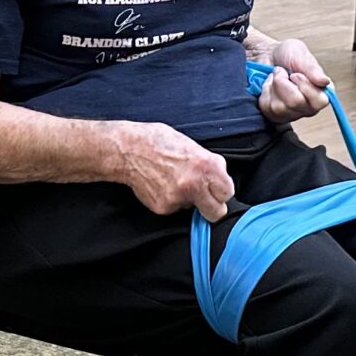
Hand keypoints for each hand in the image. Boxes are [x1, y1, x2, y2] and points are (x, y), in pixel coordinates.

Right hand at [110, 121, 234, 221]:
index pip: (228, 193)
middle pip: (216, 213)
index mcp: (206, 166)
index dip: (221, 190)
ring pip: (192, 209)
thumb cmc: (159, 141)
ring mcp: (178, 199)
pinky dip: (171, 199)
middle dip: (212, 207)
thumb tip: (219, 177)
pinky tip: (162, 185)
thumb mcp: (192, 145)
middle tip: (203, 197)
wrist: (128, 150)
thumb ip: (209, 164)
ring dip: (187, 199)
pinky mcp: (163, 208)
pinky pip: (175, 208)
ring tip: (173, 179)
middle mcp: (194, 184)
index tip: (215, 189)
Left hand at [256, 37, 328, 125]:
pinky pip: (267, 108)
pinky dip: (265, 92)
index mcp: (321, 92)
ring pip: (279, 107)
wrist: (266, 56)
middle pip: (295, 102)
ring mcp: (291, 113)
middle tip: (284, 73)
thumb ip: (312, 68)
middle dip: (283, 82)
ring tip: (276, 78)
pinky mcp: (275, 116)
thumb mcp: (300, 54)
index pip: (320, 101)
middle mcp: (308, 106)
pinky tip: (269, 86)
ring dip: (273, 86)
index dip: (304, 86)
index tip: (295, 74)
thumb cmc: (286, 55)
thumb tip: (324, 81)